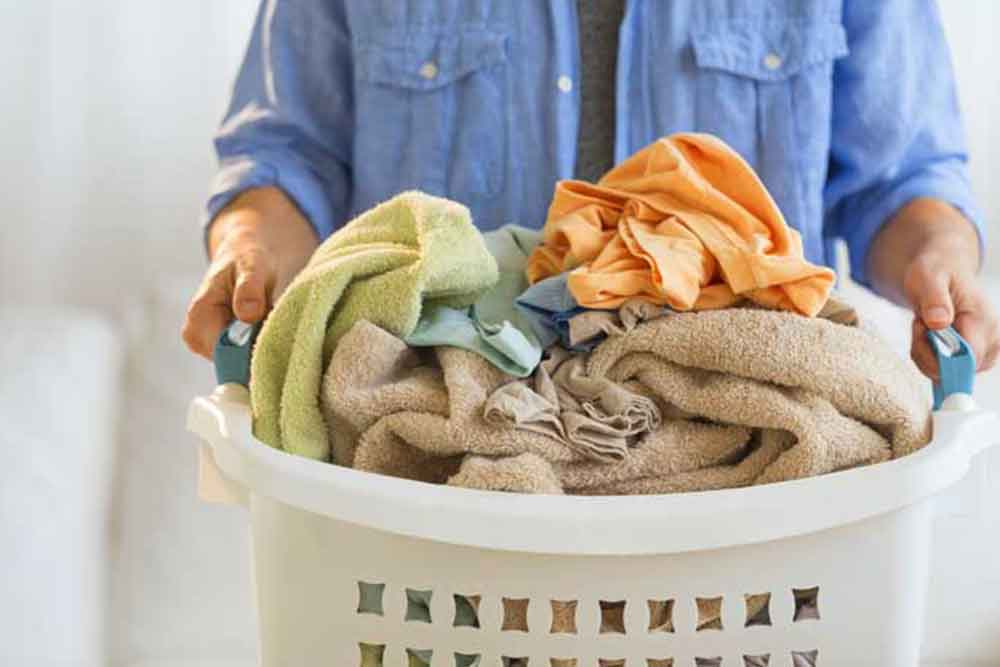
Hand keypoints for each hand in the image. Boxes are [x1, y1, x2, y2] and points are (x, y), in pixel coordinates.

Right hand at [181, 187, 317, 358]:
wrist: (247, 255)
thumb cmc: (248, 256)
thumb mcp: (251, 264)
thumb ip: (249, 288)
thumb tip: (248, 314)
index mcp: (199, 317)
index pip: (225, 354)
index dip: (254, 354)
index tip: (280, 344)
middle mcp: (199, 338)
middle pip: (234, 365)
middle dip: (261, 354)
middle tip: (287, 334)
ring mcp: (211, 348)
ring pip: (242, 367)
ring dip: (265, 352)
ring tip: (280, 327)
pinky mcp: (226, 351)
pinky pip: (248, 362)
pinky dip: (265, 351)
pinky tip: (276, 333)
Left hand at [904, 253, 999, 378]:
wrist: (944, 270)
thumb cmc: (937, 272)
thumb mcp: (928, 278)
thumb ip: (934, 299)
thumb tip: (939, 322)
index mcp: (984, 320)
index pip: (967, 358)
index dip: (936, 354)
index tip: (922, 327)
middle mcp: (992, 339)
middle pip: (955, 370)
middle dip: (927, 352)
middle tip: (921, 323)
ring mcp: (986, 350)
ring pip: (947, 373)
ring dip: (926, 354)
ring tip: (925, 325)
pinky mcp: (975, 356)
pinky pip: (945, 370)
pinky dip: (928, 357)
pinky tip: (928, 335)